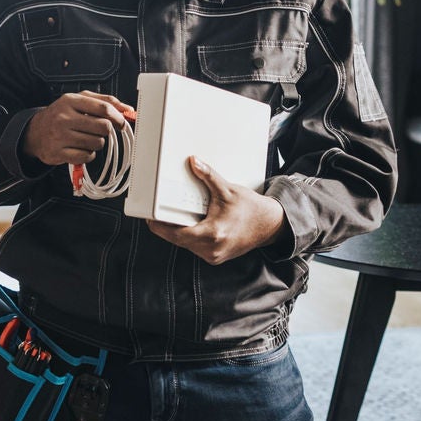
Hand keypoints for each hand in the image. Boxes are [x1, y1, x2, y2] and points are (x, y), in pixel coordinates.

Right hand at [23, 91, 133, 166]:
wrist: (35, 132)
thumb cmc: (62, 115)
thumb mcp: (80, 101)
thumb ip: (104, 101)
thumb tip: (128, 109)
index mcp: (71, 101)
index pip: (103, 108)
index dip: (118, 117)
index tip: (122, 123)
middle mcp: (64, 117)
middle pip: (102, 127)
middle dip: (106, 131)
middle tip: (100, 131)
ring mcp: (60, 136)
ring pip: (96, 143)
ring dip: (97, 143)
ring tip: (86, 139)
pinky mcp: (58, 153)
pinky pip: (86, 156)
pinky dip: (88, 155)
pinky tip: (80, 148)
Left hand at [148, 158, 285, 264]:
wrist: (271, 225)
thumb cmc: (252, 210)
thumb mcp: (228, 190)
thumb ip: (209, 177)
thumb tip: (194, 163)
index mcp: (212, 234)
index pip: (175, 235)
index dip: (159, 226)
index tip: (149, 218)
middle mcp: (211, 249)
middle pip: (178, 239)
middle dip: (168, 226)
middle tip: (159, 212)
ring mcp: (214, 256)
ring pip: (186, 244)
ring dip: (180, 231)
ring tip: (177, 216)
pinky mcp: (216, 257)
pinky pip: (196, 247)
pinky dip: (192, 236)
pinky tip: (193, 224)